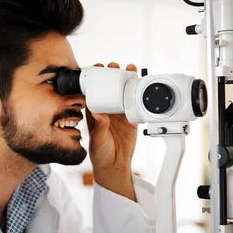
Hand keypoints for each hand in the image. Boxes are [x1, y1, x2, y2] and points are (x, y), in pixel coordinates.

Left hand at [86, 62, 137, 201]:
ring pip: (123, 92)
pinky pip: (135, 103)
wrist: (115, 166)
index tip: (96, 68)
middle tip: (114, 66)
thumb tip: (98, 113)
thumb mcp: (97, 139)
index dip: (95, 79)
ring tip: (129, 69)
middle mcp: (106, 110)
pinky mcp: (131, 119)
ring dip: (126, 80)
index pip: (93, 91)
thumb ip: (99, 127)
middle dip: (112, 75)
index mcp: (94, 113)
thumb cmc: (100, 154)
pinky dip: (137, 93)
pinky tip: (139, 83)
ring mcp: (119, 114)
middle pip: (109, 88)